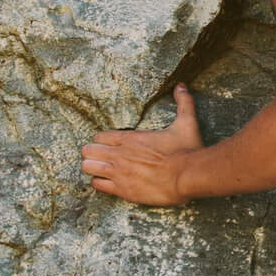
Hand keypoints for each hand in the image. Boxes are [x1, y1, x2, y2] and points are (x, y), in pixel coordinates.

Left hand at [81, 85, 203, 206]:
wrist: (187, 176)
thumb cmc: (186, 151)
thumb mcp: (186, 123)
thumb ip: (183, 103)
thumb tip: (182, 86)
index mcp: (130, 138)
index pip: (99, 137)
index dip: (101, 141)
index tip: (109, 145)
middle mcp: (120, 154)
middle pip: (88, 151)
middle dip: (92, 154)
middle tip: (102, 158)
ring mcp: (119, 172)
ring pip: (88, 167)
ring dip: (93, 168)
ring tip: (102, 171)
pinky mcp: (122, 190)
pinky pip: (97, 185)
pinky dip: (100, 183)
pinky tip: (109, 183)